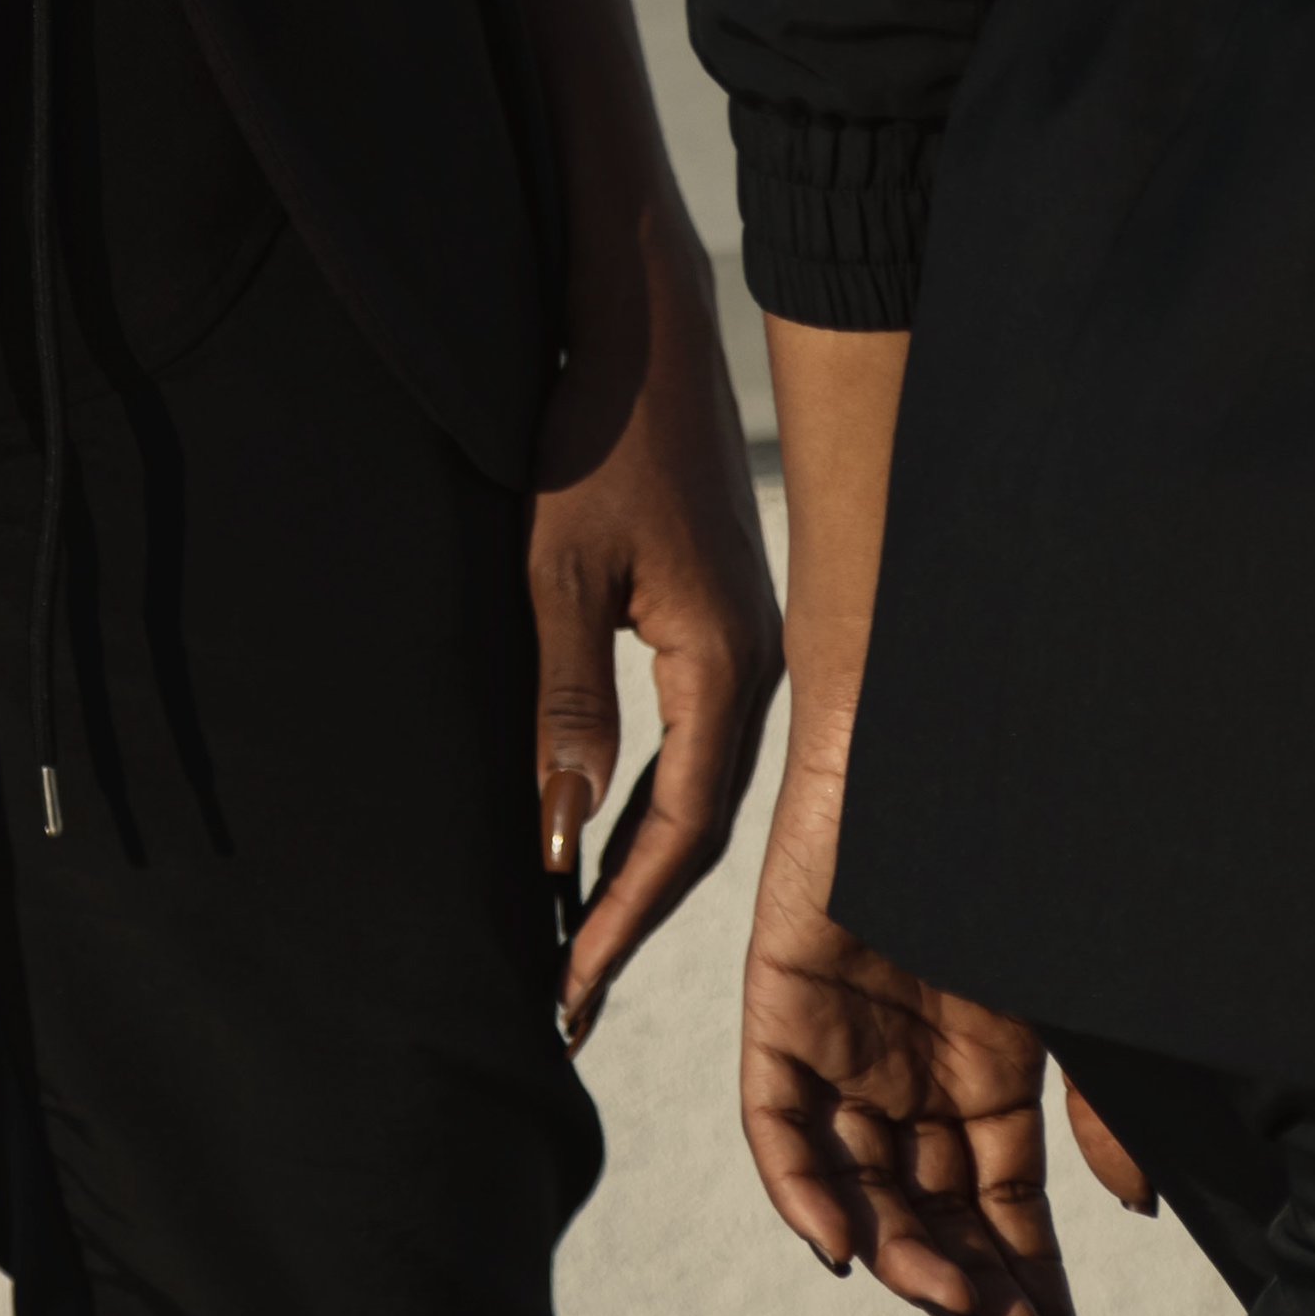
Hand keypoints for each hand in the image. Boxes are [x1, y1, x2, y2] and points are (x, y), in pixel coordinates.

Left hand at [521, 0, 782, 1043]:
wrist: (644, 315)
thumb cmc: (594, 430)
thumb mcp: (556, 571)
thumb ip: (563, 707)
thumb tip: (557, 840)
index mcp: (727, 666)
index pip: (673, 837)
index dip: (611, 923)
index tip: (556, 994)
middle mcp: (758, 667)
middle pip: (694, 829)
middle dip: (623, 916)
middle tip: (558, 1000)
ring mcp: (747, 640)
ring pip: (694, 787)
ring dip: (632, 863)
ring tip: (567, 940)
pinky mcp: (723, 613)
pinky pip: (691, 737)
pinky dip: (644, 799)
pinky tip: (598, 829)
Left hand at [737, 692, 1146, 1315]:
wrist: (940, 741)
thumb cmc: (1018, 861)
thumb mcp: (1068, 1003)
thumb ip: (1092, 1104)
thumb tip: (1128, 1208)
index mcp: (988, 1072)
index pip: (1000, 1209)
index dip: (1024, 1280)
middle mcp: (911, 1071)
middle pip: (928, 1212)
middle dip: (966, 1282)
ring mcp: (843, 1043)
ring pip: (857, 1184)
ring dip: (898, 1253)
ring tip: (949, 1295)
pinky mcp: (779, 1004)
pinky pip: (777, 1121)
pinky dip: (801, 1188)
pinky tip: (842, 1244)